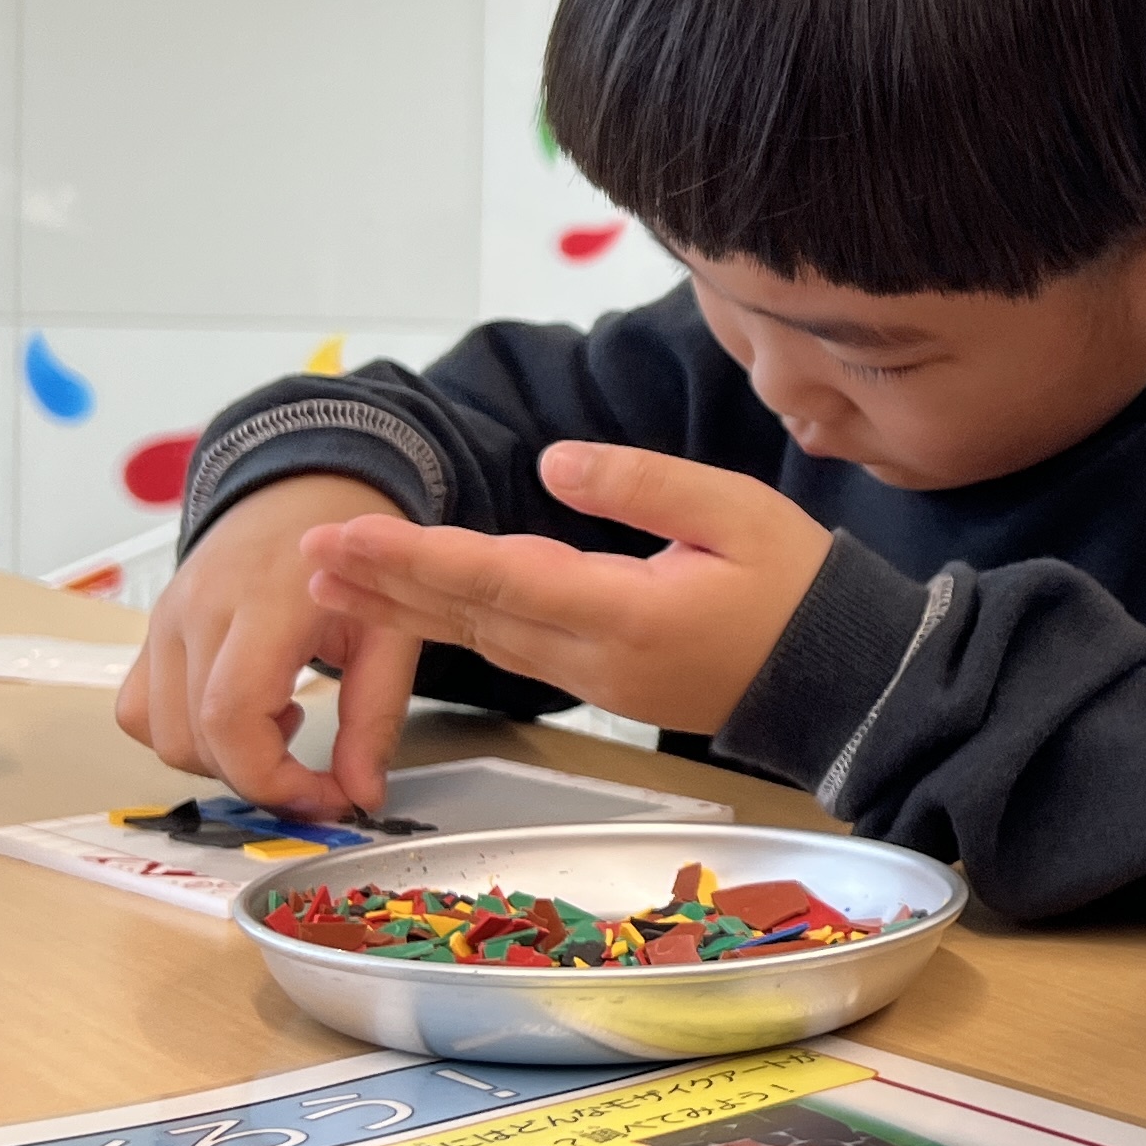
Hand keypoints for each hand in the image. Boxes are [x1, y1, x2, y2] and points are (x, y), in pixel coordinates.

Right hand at [117, 473, 420, 817]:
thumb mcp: (389, 632)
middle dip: (258, 777)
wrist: (303, 490)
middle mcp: (196, 610)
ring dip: (221, 757)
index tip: (326, 796)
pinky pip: (140, 711)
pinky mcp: (151, 631)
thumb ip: (375, 717)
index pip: (231, 716)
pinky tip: (240, 711)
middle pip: (194, 738)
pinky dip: (186, 733)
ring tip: (279, 722)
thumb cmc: (353, 556)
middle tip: (314, 774)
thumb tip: (362, 794)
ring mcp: (164, 620)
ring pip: (161, 734)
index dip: (274, 779)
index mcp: (262, 603)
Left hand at [299, 444, 831, 738]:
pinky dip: (450, 628)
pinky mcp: (602, 684)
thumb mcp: (736, 512)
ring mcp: (596, 680)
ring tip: (333, 581)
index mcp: (628, 614)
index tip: (352, 534)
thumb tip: (553, 461)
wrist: (840, 679)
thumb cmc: (798, 588)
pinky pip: (509, 651)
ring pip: (481, 639)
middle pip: (471, 616)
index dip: (419, 556)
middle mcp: (597, 658)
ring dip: (404, 608)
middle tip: (306, 555)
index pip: (502, 578)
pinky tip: (412, 610)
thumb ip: (644, 485)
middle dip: (384, 584)